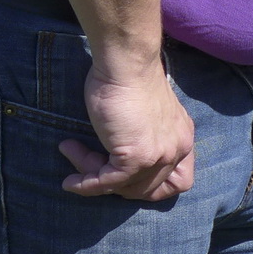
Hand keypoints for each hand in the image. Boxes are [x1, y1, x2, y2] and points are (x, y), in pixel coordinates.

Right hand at [59, 59, 195, 200]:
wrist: (126, 64)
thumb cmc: (128, 80)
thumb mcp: (145, 115)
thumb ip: (144, 137)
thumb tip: (115, 163)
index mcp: (182, 138)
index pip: (180, 181)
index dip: (152, 188)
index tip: (125, 180)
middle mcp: (177, 149)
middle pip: (146, 189)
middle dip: (114, 181)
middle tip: (89, 162)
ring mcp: (159, 155)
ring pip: (123, 186)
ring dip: (93, 175)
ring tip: (71, 152)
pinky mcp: (136, 157)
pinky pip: (107, 183)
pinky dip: (86, 185)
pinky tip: (70, 180)